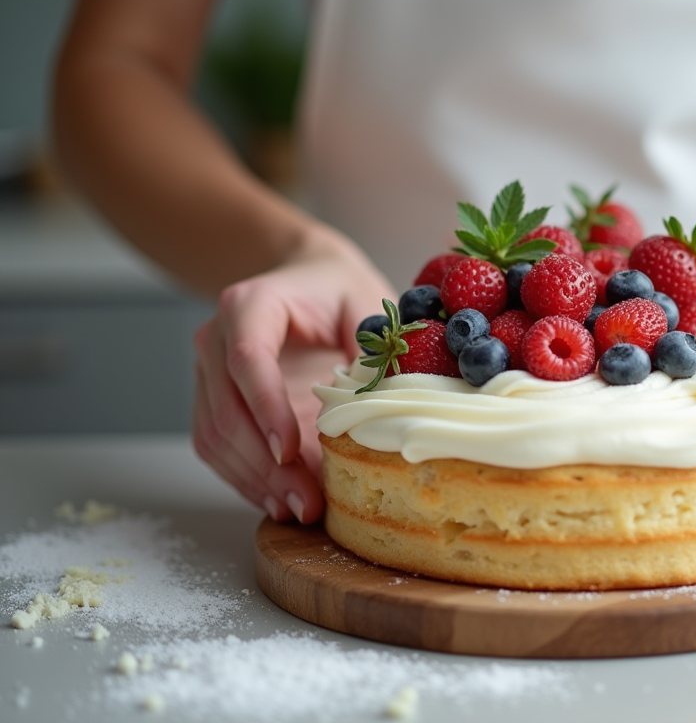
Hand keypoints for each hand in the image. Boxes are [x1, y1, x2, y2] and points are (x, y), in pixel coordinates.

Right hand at [191, 234, 394, 522]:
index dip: (267, 408)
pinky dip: (246, 479)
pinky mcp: (211, 402)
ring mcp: (207, 372)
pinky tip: (279, 500)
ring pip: (217, 436)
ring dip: (255, 481)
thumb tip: (392, 403)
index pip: (248, 359)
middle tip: (306, 502)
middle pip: (228, 410)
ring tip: (299, 509)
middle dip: (266, 465)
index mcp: (251, 305)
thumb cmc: (337, 292)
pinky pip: (218, 447)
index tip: (291, 452)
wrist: (305, 280)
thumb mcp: (366, 306)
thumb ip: (375, 348)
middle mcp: (216, 339)